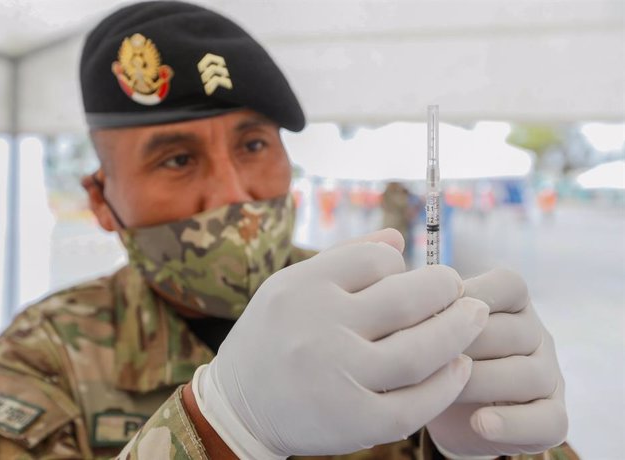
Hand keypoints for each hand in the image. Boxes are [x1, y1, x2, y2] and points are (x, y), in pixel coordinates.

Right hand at [192, 229, 488, 457]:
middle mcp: (319, 327)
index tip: (408, 277)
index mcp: (303, 288)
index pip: (377, 260)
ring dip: (459, 332)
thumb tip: (399, 238)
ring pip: (420, 352)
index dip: (402, 265)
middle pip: (407, 300)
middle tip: (463, 290)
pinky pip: (414, 403)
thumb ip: (343, 259)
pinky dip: (446, 385)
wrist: (237, 405)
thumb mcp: (291, 286)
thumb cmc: (271, 337)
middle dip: (446, 289)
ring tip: (476, 318)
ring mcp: (337, 377)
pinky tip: (459, 367)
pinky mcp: (353, 421)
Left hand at [427, 268, 567, 457]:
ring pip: (530, 375)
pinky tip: (480, 424)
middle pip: (514, 332)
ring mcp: (548, 376)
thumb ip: (425, 300)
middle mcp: (535, 335)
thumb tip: (404, 271)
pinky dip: (514, 424)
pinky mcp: (552, 417)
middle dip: (466, 344)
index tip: (433, 310)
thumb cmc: (432, 351)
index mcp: (511, 303)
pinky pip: (548, 421)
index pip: (508, 285)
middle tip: (427, 355)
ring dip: (482, 383)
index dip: (472, 295)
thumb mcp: (427, 322)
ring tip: (443, 390)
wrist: (438, 404)